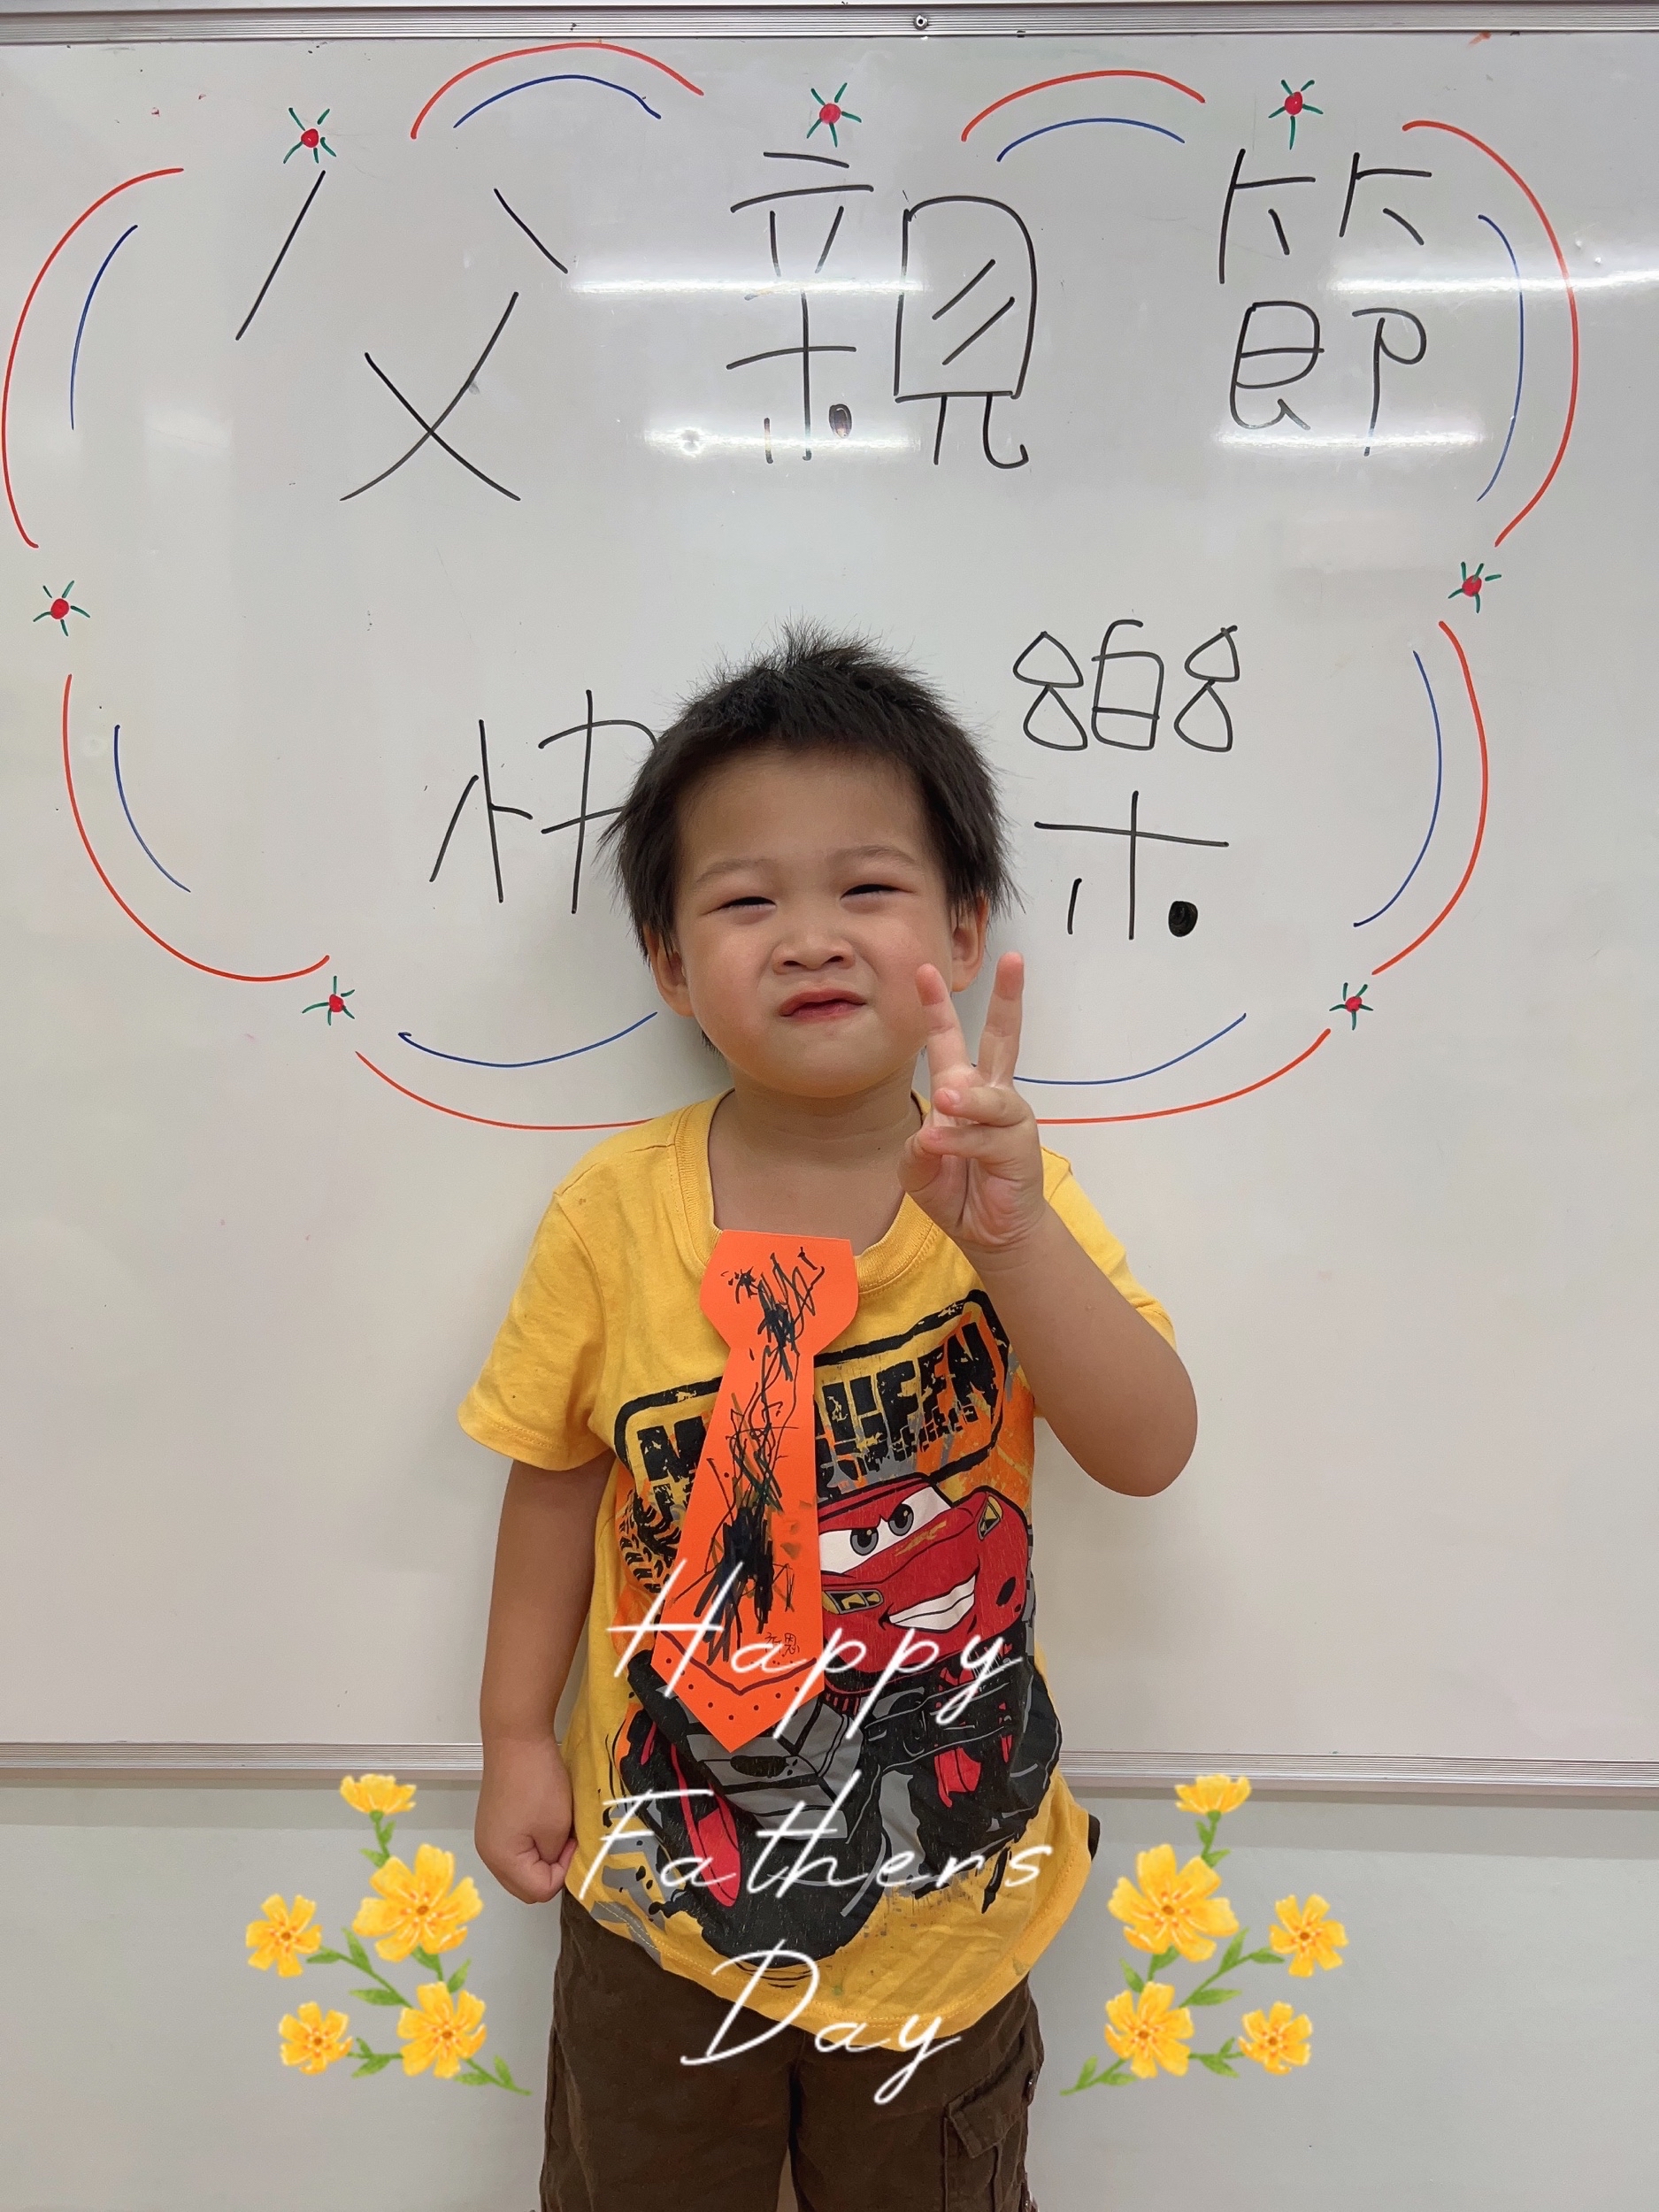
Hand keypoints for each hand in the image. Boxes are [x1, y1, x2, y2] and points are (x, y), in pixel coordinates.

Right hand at [475, 1734, 577, 1904]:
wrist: (516, 1738)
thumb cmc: (538, 1783)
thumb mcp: (556, 1826)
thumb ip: (555, 1859)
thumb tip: (554, 1864)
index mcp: (501, 1860)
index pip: (538, 1891)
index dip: (562, 1871)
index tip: (573, 1843)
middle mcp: (488, 1854)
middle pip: (525, 1885)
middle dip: (551, 1870)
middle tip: (567, 1842)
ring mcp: (488, 1837)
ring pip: (521, 1867)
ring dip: (542, 1857)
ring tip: (557, 1830)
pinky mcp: (493, 1822)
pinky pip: (515, 1848)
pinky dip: (532, 1843)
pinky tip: (543, 1821)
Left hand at [898, 951, 1047, 1262]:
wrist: (989, 1232)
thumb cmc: (957, 1190)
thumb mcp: (919, 1169)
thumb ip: (917, 1150)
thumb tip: (932, 1134)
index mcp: (962, 1089)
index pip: (948, 1041)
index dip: (937, 1007)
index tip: (923, 970)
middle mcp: (990, 1096)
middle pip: (1002, 1040)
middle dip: (1008, 999)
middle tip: (1013, 960)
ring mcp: (1008, 1119)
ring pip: (988, 1097)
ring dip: (966, 1097)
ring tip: (946, 1097)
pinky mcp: (1018, 1147)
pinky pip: (984, 1138)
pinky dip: (960, 1141)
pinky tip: (938, 1143)